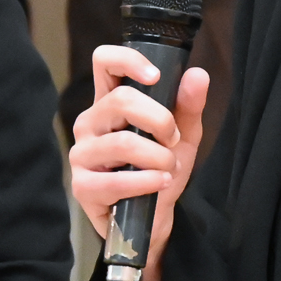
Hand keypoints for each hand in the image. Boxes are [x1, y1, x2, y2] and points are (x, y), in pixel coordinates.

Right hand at [67, 46, 210, 280]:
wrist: (152, 220)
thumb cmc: (159, 171)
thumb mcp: (183, 137)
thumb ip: (188, 106)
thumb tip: (197, 75)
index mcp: (110, 103)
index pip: (104, 62)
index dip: (128, 60)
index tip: (156, 76)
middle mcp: (90, 123)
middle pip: (119, 101)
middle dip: (159, 120)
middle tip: (173, 140)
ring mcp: (82, 154)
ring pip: (122, 142)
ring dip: (157, 157)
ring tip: (167, 169)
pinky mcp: (83, 186)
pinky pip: (116, 179)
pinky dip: (146, 181)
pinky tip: (159, 184)